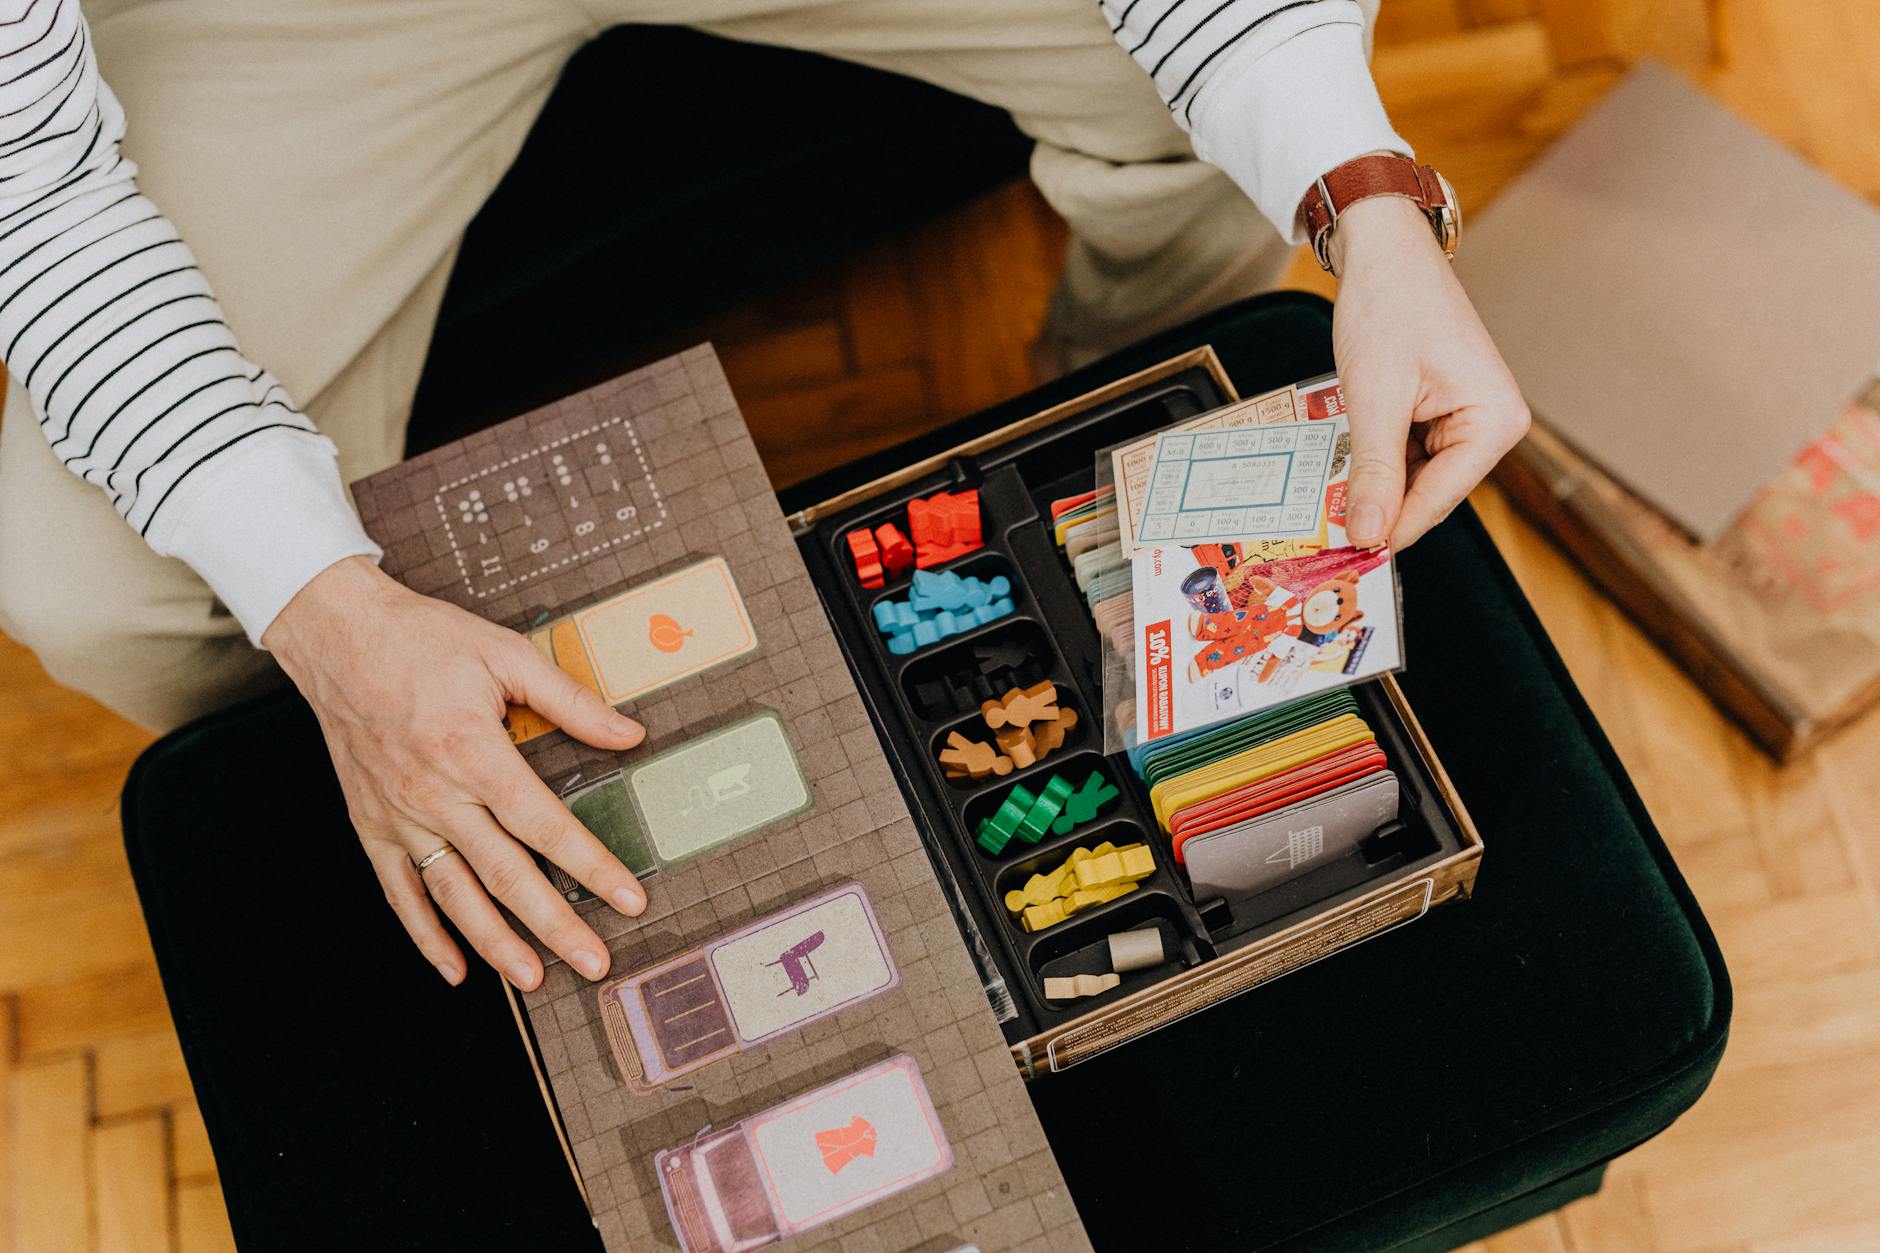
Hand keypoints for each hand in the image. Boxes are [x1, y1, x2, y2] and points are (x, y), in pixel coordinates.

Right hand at [264, 556, 648, 989]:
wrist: (338, 634)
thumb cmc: (424, 640)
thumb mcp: (505, 654)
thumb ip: (570, 700)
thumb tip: (630, 733)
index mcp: (473, 751)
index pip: (544, 825)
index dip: (590, 865)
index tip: (628, 898)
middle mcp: (435, 794)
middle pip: (505, 874)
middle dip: (555, 924)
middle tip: (595, 963)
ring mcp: (399, 816)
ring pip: (454, 895)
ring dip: (495, 943)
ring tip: (535, 979)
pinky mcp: (371, 826)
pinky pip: (400, 892)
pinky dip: (426, 935)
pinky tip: (456, 968)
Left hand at [1327, 195, 1529, 548]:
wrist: (1383, 250)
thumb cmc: (1390, 304)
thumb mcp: (1375, 397)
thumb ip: (1373, 471)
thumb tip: (1368, 533)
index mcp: (1495, 422)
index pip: (1439, 500)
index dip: (1391, 531)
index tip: (1349, 558)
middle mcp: (1492, 425)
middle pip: (1427, 494)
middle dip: (1377, 508)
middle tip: (1325, 535)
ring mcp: (1466, 420)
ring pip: (1411, 479)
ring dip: (1370, 485)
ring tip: (1326, 498)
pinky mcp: (1439, 413)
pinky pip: (1403, 455)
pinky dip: (1371, 461)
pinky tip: (1340, 464)